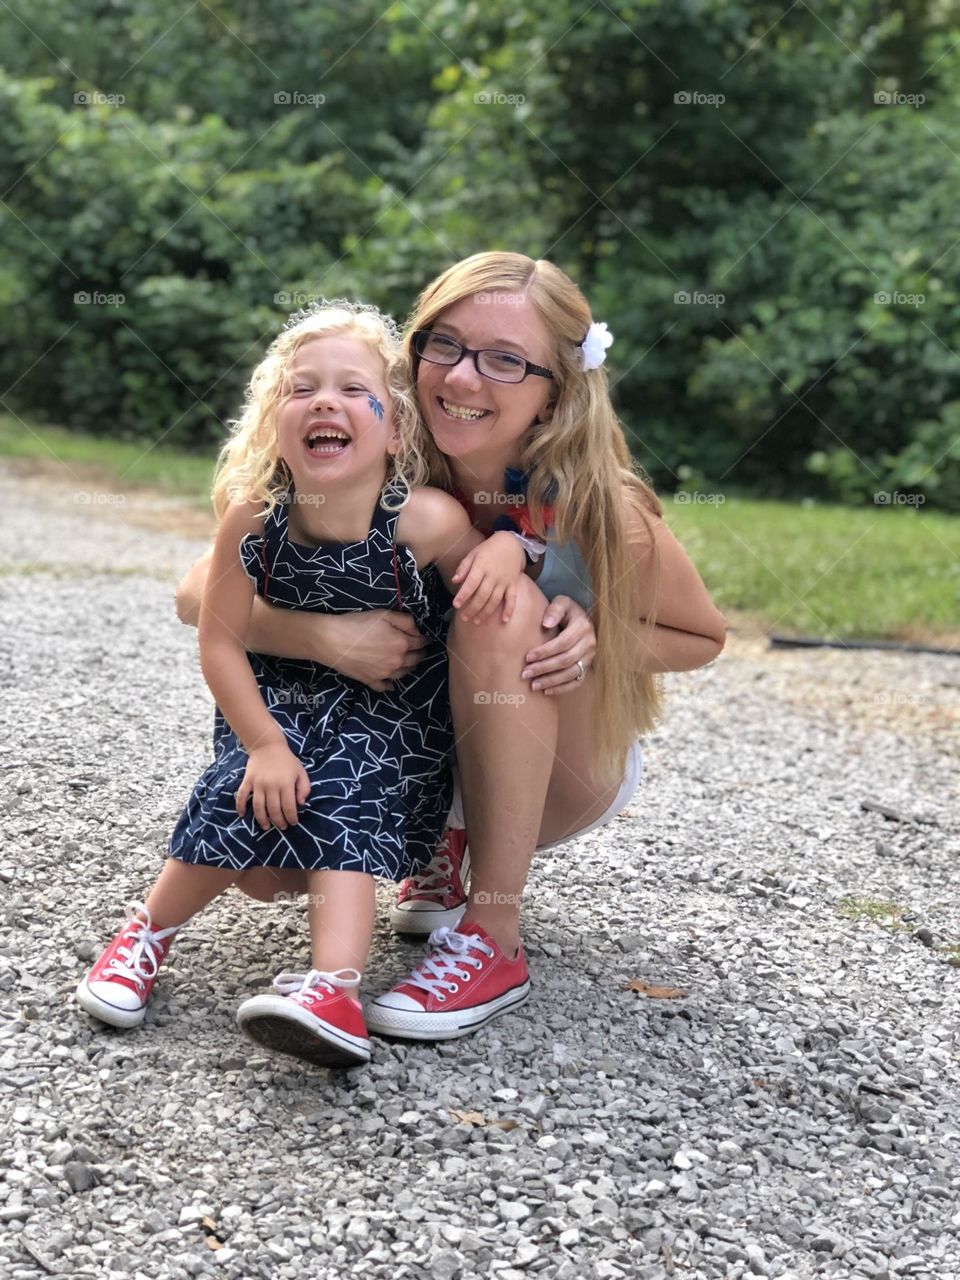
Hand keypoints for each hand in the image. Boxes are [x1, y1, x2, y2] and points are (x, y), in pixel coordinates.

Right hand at [236, 742, 310, 830]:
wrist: (267, 745)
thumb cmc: (287, 760)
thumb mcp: (301, 772)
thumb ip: (304, 788)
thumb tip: (301, 803)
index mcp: (286, 784)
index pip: (289, 807)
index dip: (291, 818)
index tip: (293, 823)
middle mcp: (271, 786)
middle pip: (274, 810)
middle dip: (279, 822)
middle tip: (282, 827)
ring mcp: (257, 784)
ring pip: (258, 807)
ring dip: (262, 820)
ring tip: (267, 827)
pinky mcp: (247, 781)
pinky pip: (241, 796)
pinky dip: (241, 807)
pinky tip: (243, 815)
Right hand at [312, 610, 427, 690]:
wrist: (331, 640)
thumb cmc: (357, 624)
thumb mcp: (384, 614)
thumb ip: (406, 621)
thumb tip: (417, 632)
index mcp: (402, 644)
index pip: (421, 643)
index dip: (423, 639)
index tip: (423, 638)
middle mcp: (397, 662)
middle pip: (415, 660)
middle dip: (419, 654)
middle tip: (419, 650)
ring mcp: (385, 674)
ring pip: (404, 674)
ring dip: (409, 668)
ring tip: (408, 663)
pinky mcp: (371, 681)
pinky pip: (385, 687)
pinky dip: (390, 685)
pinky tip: (391, 683)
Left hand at [451, 532, 526, 623]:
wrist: (511, 543)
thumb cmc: (488, 549)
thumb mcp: (473, 554)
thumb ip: (464, 567)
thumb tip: (454, 580)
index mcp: (481, 566)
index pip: (471, 583)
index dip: (463, 595)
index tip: (455, 605)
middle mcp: (493, 575)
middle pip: (482, 595)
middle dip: (472, 608)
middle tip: (464, 618)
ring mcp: (504, 581)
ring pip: (495, 600)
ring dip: (486, 612)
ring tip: (477, 622)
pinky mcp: (513, 584)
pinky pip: (512, 598)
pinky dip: (509, 609)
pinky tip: (504, 620)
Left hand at [521, 595, 596, 694]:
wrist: (581, 620)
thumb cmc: (566, 612)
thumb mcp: (562, 603)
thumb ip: (554, 609)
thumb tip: (546, 623)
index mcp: (583, 627)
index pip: (563, 642)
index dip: (545, 651)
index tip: (528, 657)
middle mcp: (590, 644)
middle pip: (566, 660)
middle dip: (544, 668)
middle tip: (525, 673)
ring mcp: (589, 658)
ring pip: (571, 673)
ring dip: (551, 681)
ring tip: (532, 685)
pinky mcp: (587, 668)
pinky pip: (576, 682)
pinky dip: (561, 689)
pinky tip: (546, 691)